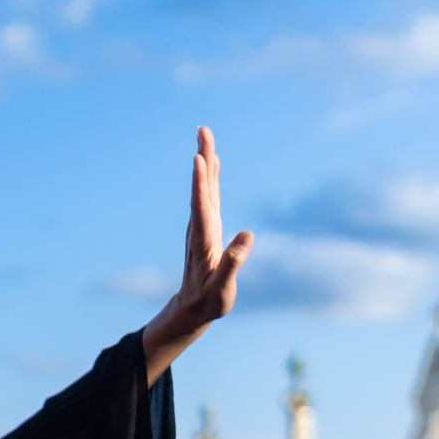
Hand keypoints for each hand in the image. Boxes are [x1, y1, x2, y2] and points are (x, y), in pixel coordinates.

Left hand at [142, 126, 253, 384]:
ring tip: (204, 135)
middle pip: (201, 188)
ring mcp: (202, 226)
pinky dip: (208, 175)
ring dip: (204, 160)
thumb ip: (233, 263)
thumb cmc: (210, 302)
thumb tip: (246, 235)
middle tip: (202, 130)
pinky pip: (207, 194)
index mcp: (203, 241)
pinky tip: (210, 161)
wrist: (192, 309)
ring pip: (203, 187)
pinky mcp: (207, 226)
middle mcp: (199, 228)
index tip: (198, 158)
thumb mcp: (222, 289)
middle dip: (202, 158)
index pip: (201, 207)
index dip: (199, 182)